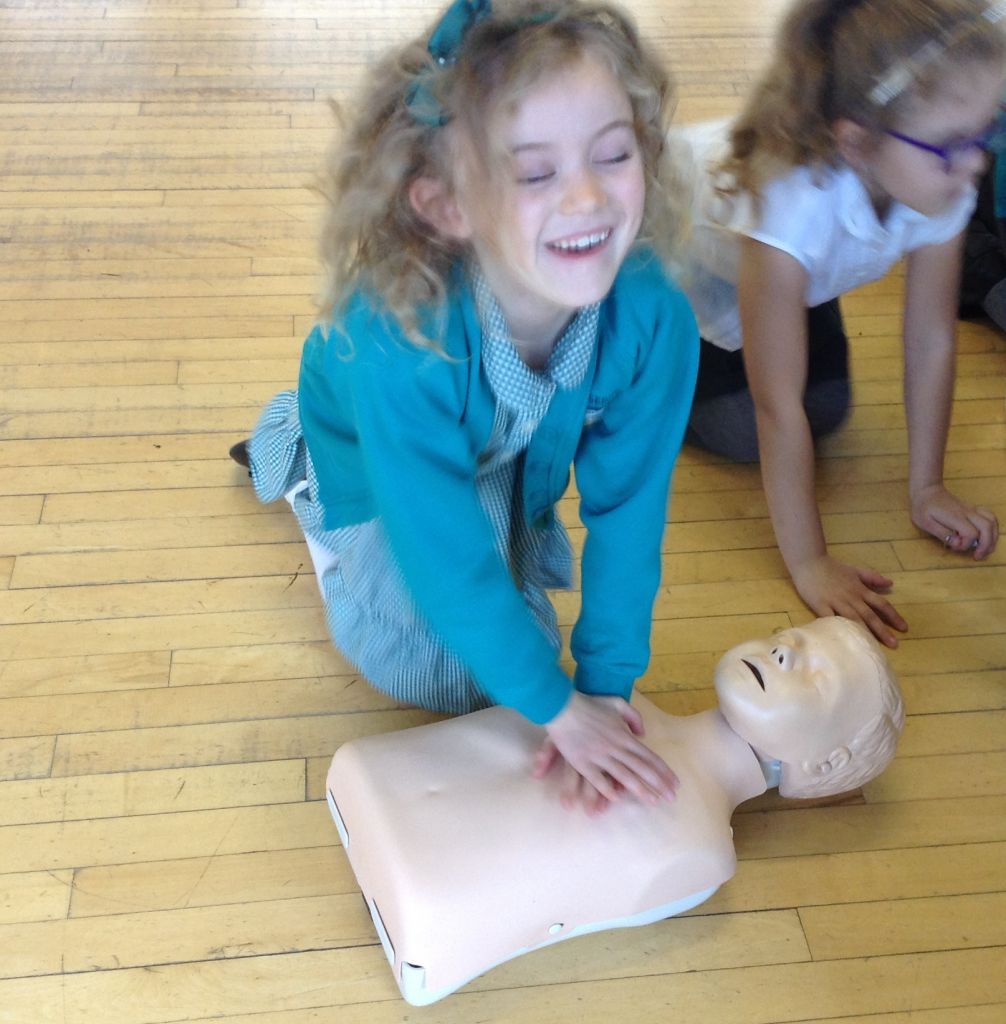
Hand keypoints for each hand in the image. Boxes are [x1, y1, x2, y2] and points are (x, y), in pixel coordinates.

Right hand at [534, 692, 678, 813]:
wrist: (563, 707)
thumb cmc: (589, 703)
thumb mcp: (616, 702)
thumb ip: (633, 717)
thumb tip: (642, 734)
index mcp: (625, 736)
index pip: (649, 756)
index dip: (663, 771)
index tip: (674, 782)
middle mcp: (616, 748)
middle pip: (642, 769)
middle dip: (659, 784)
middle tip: (671, 797)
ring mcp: (600, 757)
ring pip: (624, 777)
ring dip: (640, 790)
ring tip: (653, 801)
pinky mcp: (584, 764)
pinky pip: (598, 780)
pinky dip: (609, 790)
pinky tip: (618, 799)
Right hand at [791, 554, 907, 648]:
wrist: (809, 563)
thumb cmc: (832, 567)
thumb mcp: (855, 570)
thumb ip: (872, 577)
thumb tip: (891, 584)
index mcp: (860, 589)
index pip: (881, 604)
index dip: (893, 616)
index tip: (904, 628)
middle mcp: (851, 597)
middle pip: (869, 615)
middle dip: (882, 630)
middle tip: (894, 644)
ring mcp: (836, 601)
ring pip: (853, 619)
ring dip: (864, 632)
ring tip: (873, 646)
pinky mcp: (821, 605)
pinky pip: (830, 619)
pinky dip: (837, 628)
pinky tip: (844, 639)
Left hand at [911, 483, 998, 560]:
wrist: (927, 491)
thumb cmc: (923, 508)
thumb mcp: (925, 523)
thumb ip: (942, 534)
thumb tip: (958, 543)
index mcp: (954, 516)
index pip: (970, 533)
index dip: (965, 545)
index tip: (954, 547)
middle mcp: (967, 512)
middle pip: (987, 528)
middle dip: (986, 545)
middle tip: (978, 556)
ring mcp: (972, 509)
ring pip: (992, 522)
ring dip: (993, 538)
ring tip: (986, 550)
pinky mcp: (974, 509)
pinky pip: (990, 517)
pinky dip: (993, 528)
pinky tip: (988, 537)